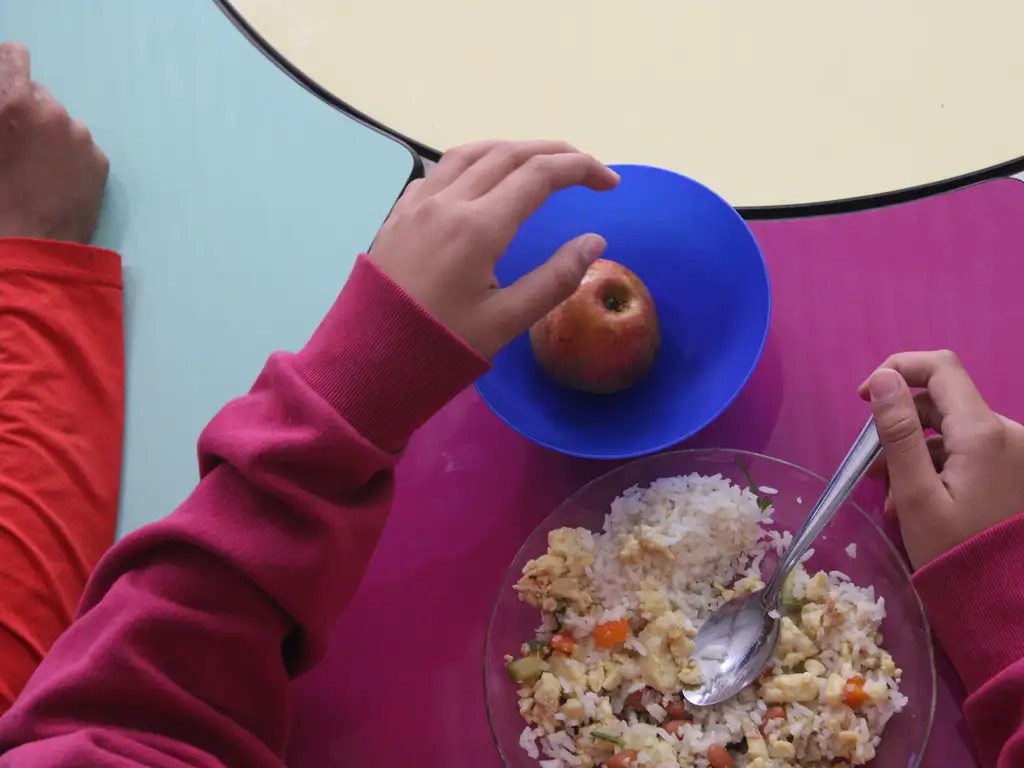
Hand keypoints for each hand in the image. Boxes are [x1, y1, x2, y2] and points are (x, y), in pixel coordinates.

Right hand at [0, 42, 108, 242]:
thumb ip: (2, 114)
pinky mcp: (100, 160)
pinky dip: (70, 155)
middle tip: (16, 141)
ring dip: (49, 133)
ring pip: (61, 121)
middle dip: (26, 110)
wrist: (32, 245)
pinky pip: (81, 146)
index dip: (6, 66)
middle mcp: (53, 112)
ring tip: (36, 166)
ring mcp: (82, 137)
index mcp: (15, 104)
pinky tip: (56, 180)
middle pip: (38, 94)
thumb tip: (8, 108)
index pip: (13, 57)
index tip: (4, 81)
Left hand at [369, 140, 618, 357]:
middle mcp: (447, 203)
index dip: (581, 169)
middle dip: (554, 153)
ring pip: (470, 153)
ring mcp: (417, 204)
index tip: (610, 184)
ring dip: (512, 150)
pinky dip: (473, 163)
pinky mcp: (398, 215)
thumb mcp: (506, 323)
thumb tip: (595, 241)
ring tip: (539, 164)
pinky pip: (440, 171)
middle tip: (586, 169)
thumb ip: (555, 279)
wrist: (365, 362)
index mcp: (478, 228)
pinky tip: (481, 181)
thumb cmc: (439, 348)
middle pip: (509, 154)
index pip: (540, 175)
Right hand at [860, 350, 1023, 567]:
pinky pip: (967, 451)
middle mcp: (1007, 433)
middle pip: (941, 402)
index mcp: (983, 432)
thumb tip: (882, 378)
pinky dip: (937, 466)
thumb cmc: (953, 550)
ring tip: (891, 497)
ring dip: (914, 453)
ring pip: (951, 430)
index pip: (940, 367)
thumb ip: (898, 432)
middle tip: (871, 467)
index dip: (897, 369)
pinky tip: (917, 502)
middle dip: (899, 426)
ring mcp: (1013, 452)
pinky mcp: (1013, 470)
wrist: (1003, 601)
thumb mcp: (915, 494)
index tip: (863, 398)